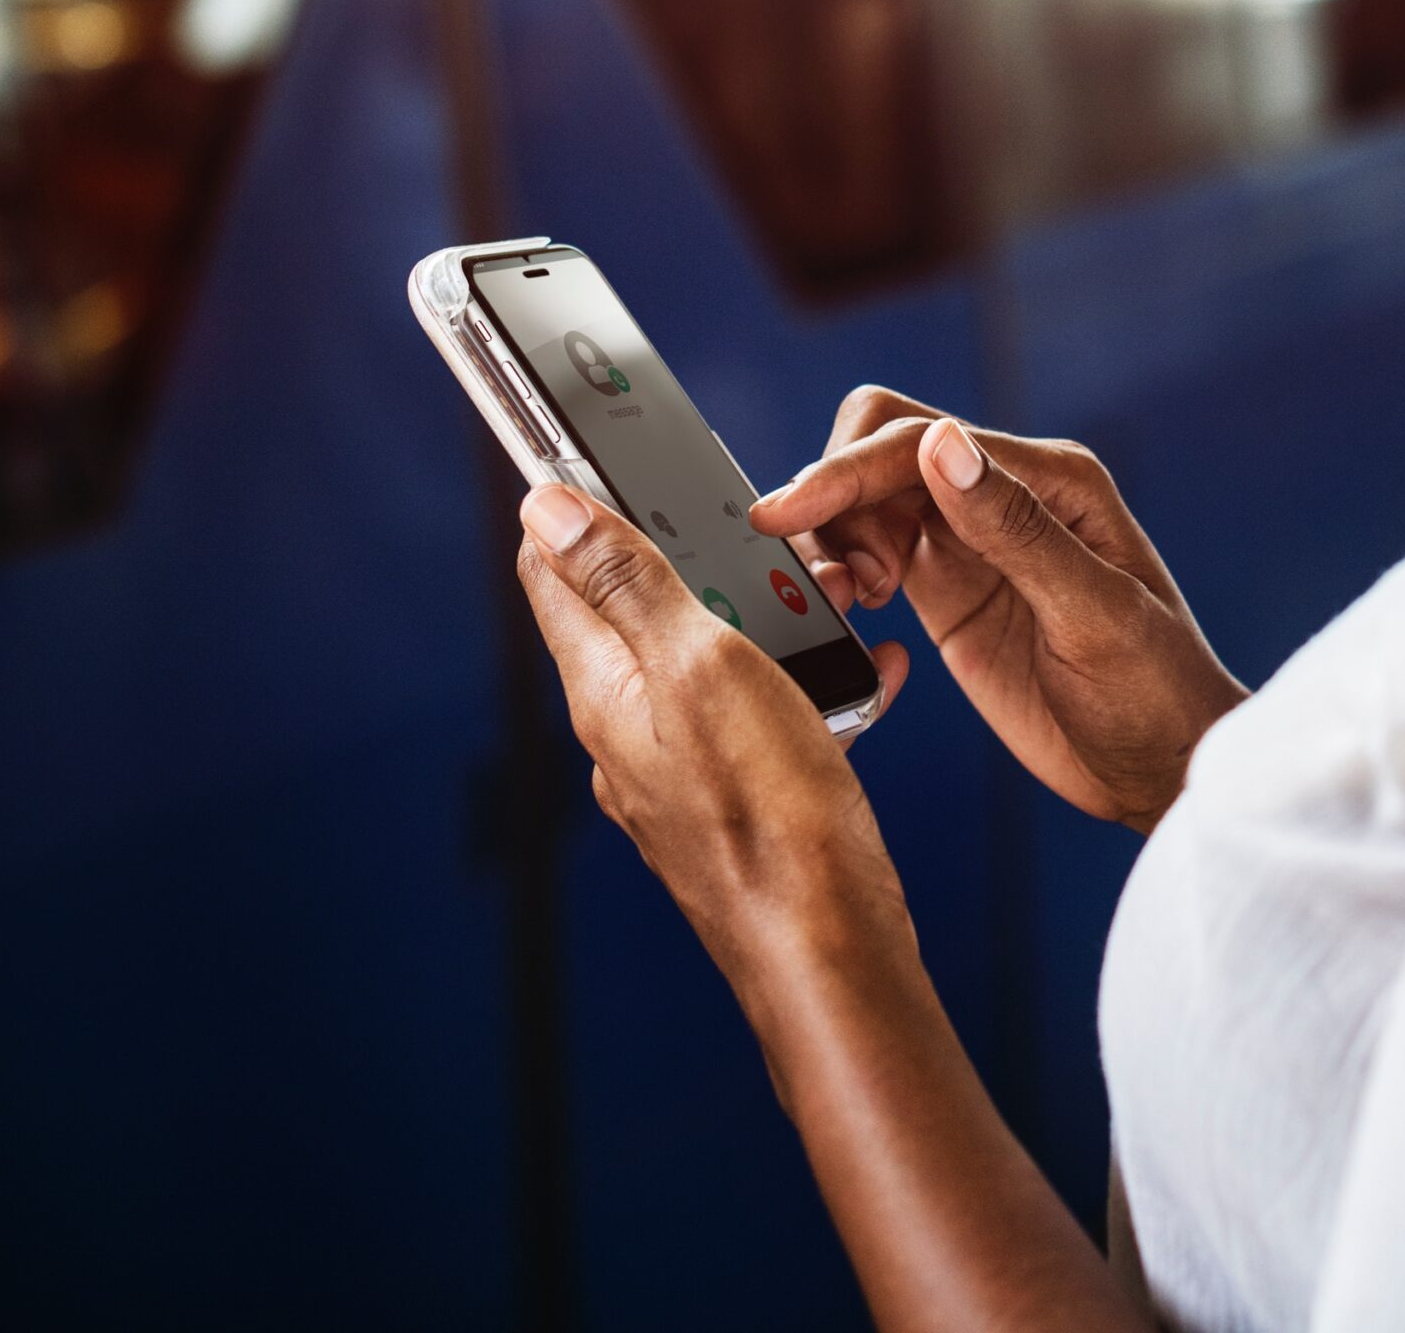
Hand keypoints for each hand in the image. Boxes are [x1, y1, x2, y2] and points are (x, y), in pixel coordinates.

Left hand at [514, 483, 914, 953]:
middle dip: (697, 559)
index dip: (573, 503)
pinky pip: (760, 715)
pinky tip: (857, 680)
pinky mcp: (735, 800)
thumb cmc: (770, 815)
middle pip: (639, 610)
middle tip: (762, 538)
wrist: (832, 951)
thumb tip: (547, 508)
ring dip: (763, 619)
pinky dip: (802, 684)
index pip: (554, 569)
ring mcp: (679, 772)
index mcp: (604, 689)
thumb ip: (630, 585)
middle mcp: (626, 732)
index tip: (605, 454)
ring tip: (828, 605)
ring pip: (709, 661)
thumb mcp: (701, 667)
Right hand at [749, 387, 1245, 831]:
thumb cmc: (1156, 693)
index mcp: (1053, 480)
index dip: (847, 470)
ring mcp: (973, 543)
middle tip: (839, 578)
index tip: (788, 512)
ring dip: (834, 536)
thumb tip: (943, 444)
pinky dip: (843, 570)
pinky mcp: (949, 591)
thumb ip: (1016, 529)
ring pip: (868, 499)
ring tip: (851, 600)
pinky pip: (871, 552)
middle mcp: (1007, 495)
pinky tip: (855, 610)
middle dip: (835, 495)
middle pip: (883, 450)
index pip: (922, 440)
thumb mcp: (1094, 614)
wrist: (1163, 771)